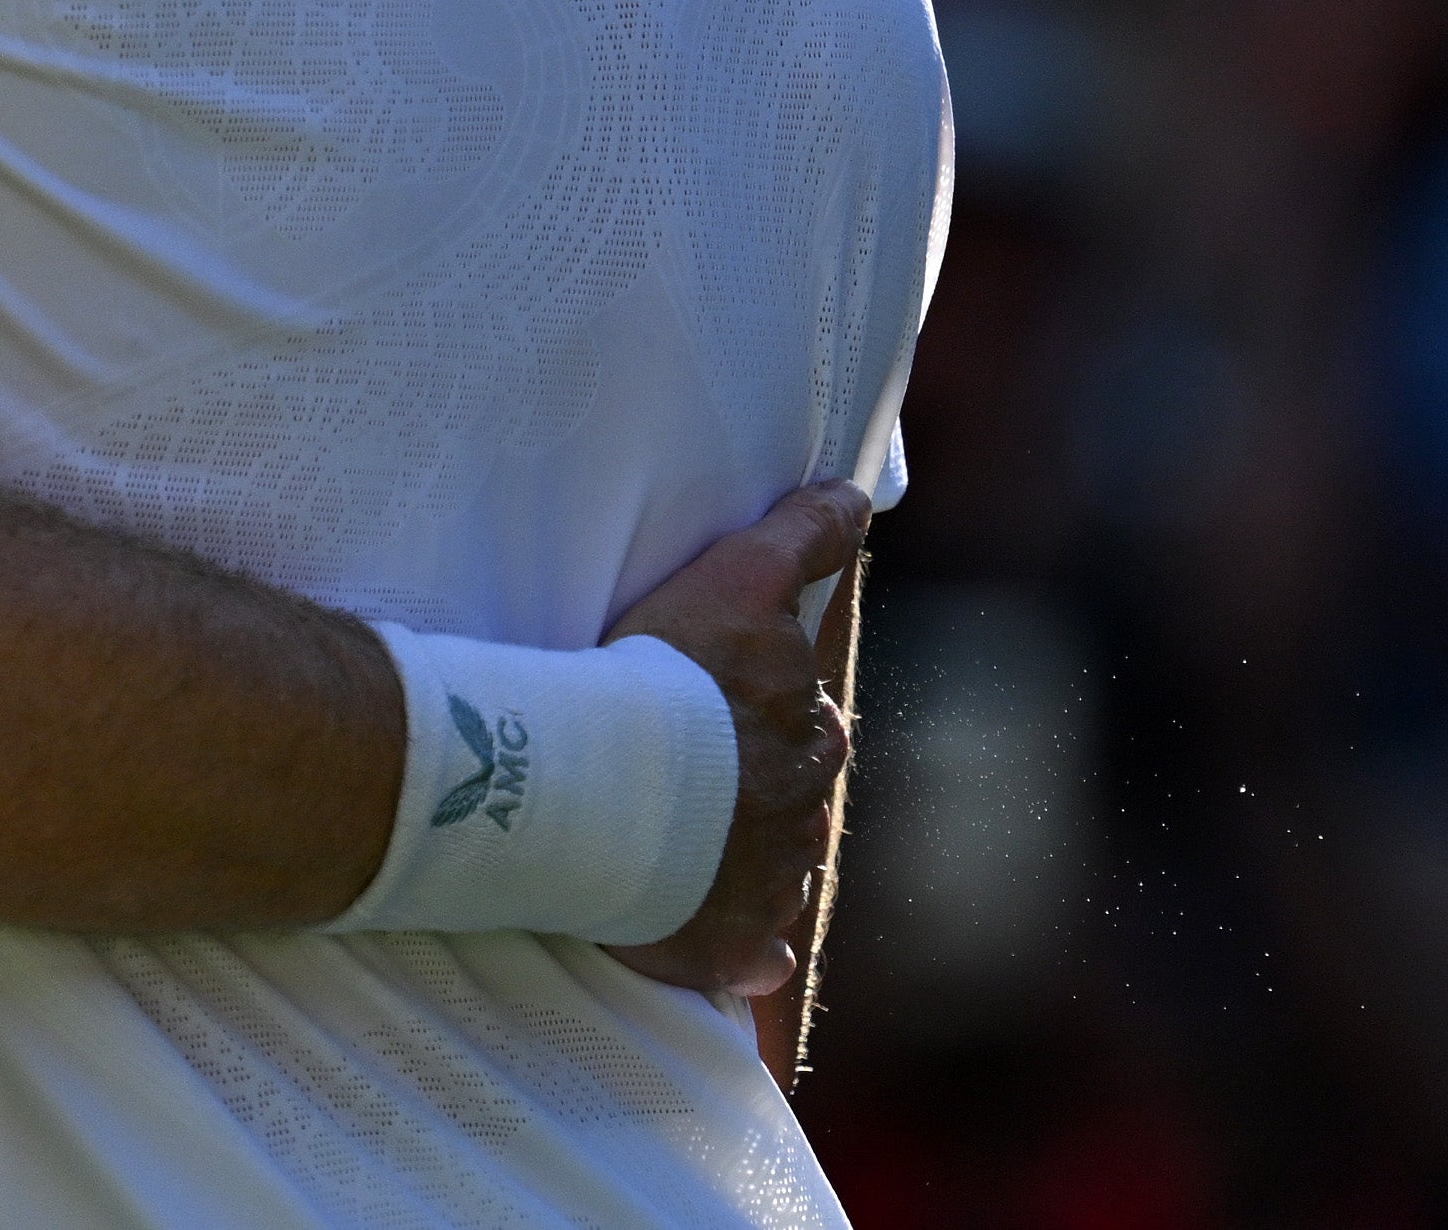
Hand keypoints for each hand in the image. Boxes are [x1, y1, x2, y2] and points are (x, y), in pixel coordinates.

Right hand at [597, 481, 865, 1000]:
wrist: (588, 783)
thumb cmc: (653, 672)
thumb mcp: (732, 581)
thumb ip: (800, 537)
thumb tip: (858, 494)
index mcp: (804, 724)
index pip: (814, 713)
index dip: (780, 703)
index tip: (739, 704)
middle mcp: (798, 800)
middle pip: (799, 787)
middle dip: (769, 776)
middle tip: (701, 764)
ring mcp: (769, 877)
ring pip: (782, 864)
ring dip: (752, 853)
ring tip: (686, 842)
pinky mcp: (730, 939)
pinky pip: (754, 952)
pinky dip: (748, 950)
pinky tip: (733, 951)